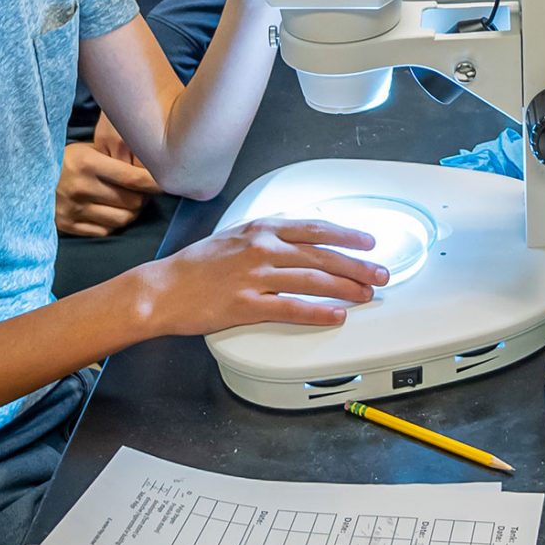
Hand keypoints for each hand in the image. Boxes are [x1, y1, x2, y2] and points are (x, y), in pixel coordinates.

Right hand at [56, 114, 160, 237]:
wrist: (27, 177)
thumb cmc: (66, 160)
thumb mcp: (88, 151)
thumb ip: (116, 161)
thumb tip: (152, 171)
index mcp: (87, 164)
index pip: (133, 178)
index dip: (154, 183)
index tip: (166, 182)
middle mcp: (80, 188)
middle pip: (131, 202)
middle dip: (143, 198)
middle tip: (143, 192)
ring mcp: (73, 210)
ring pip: (121, 220)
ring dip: (131, 213)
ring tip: (130, 203)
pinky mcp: (68, 226)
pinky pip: (105, 232)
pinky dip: (114, 224)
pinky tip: (112, 213)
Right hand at [126, 218, 386, 334]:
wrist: (163, 288)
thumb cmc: (198, 265)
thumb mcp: (235, 235)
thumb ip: (268, 233)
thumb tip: (300, 235)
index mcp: (261, 229)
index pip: (315, 228)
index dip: (347, 235)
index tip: (369, 243)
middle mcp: (262, 249)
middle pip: (321, 255)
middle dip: (357, 265)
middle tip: (381, 274)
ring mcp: (255, 277)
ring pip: (312, 281)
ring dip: (346, 288)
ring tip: (366, 295)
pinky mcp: (246, 305)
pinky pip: (291, 309)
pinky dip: (318, 312)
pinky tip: (336, 316)